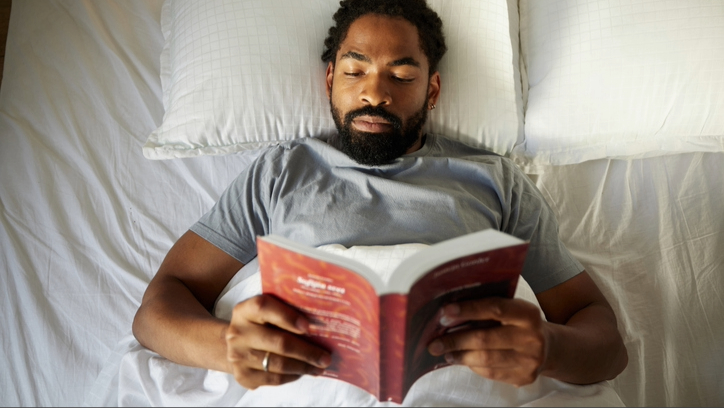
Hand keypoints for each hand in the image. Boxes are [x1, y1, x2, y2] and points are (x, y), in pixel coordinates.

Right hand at [225, 295, 331, 388]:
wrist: (236, 345)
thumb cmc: (260, 325)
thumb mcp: (266, 313)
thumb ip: (286, 311)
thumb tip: (319, 323)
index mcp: (245, 310)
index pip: (264, 307)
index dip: (287, 316)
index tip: (308, 326)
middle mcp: (238, 332)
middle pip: (278, 342)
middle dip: (307, 351)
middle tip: (326, 357)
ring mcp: (238, 355)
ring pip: (279, 364)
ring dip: (304, 366)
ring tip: (319, 367)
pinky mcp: (242, 375)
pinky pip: (274, 378)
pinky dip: (292, 376)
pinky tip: (302, 371)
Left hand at [427, 298, 548, 386]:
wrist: (549, 347)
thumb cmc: (520, 324)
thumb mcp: (512, 310)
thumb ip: (488, 309)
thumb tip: (450, 313)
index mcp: (527, 313)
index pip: (494, 309)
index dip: (468, 310)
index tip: (445, 313)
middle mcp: (532, 337)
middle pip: (485, 339)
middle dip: (455, 340)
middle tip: (434, 343)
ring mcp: (529, 359)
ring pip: (486, 359)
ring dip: (460, 356)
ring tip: (445, 352)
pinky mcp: (524, 376)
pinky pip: (491, 372)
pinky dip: (473, 366)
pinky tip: (461, 360)